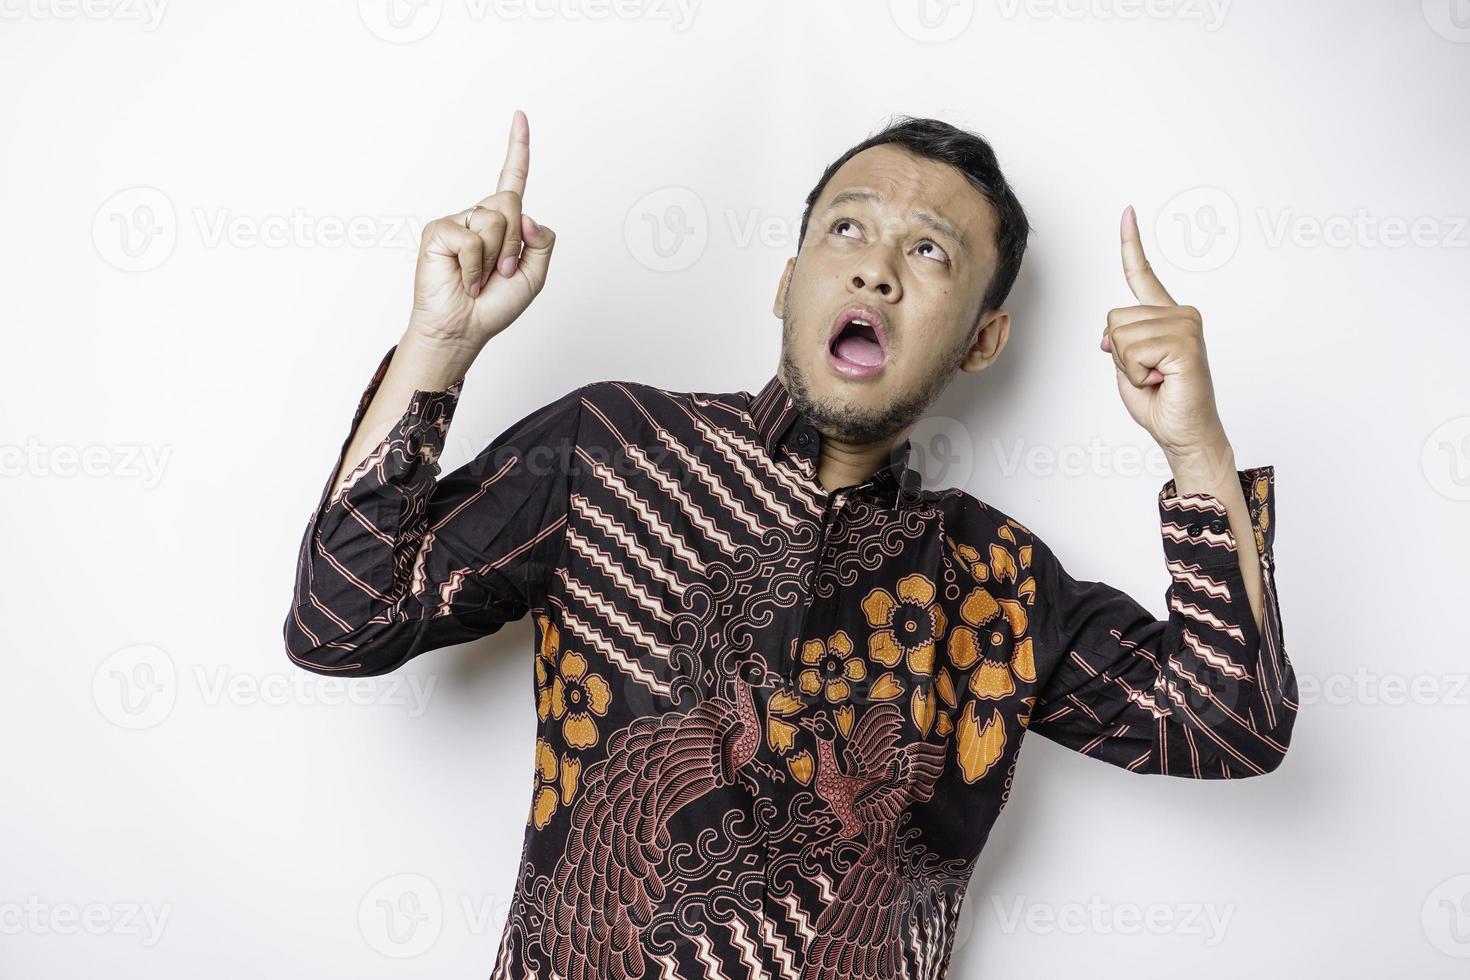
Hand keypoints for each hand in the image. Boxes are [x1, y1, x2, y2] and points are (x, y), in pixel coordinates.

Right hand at [405, 109, 555, 353]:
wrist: (463, 329)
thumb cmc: (494, 306)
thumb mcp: (534, 276)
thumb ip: (542, 243)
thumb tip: (528, 215)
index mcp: (503, 224)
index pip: (512, 179)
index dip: (517, 148)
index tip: (520, 116)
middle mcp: (479, 216)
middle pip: (511, 203)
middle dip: (514, 243)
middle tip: (498, 274)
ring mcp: (457, 221)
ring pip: (495, 219)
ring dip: (495, 258)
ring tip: (480, 278)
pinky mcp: (438, 231)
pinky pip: (471, 238)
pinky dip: (474, 266)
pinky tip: (464, 279)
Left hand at [1100, 205, 1228, 462]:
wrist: (1183, 433)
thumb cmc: (1161, 403)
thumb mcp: (1127, 368)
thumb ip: (1118, 342)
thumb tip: (1108, 336)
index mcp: (1165, 316)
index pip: (1142, 274)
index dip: (1132, 243)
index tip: (1128, 212)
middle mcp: (1180, 314)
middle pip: (1113, 318)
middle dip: (1119, 355)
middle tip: (1147, 375)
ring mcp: (1186, 326)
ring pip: (1120, 336)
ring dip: (1129, 367)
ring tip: (1156, 379)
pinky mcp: (1185, 344)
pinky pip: (1133, 351)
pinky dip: (1137, 374)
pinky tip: (1160, 381)